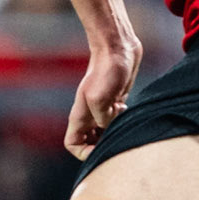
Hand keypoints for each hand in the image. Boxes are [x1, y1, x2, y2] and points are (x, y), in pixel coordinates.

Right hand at [65, 39, 142, 159]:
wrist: (118, 47)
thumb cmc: (108, 69)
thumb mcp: (102, 99)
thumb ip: (104, 120)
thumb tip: (110, 128)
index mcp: (81, 115)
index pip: (73, 144)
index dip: (85, 152)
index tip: (100, 147)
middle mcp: (90, 114)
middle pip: (90, 141)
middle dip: (102, 144)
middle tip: (116, 137)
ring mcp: (103, 108)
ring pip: (104, 131)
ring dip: (114, 132)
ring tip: (120, 121)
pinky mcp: (116, 100)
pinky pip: (116, 120)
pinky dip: (122, 120)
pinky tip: (125, 108)